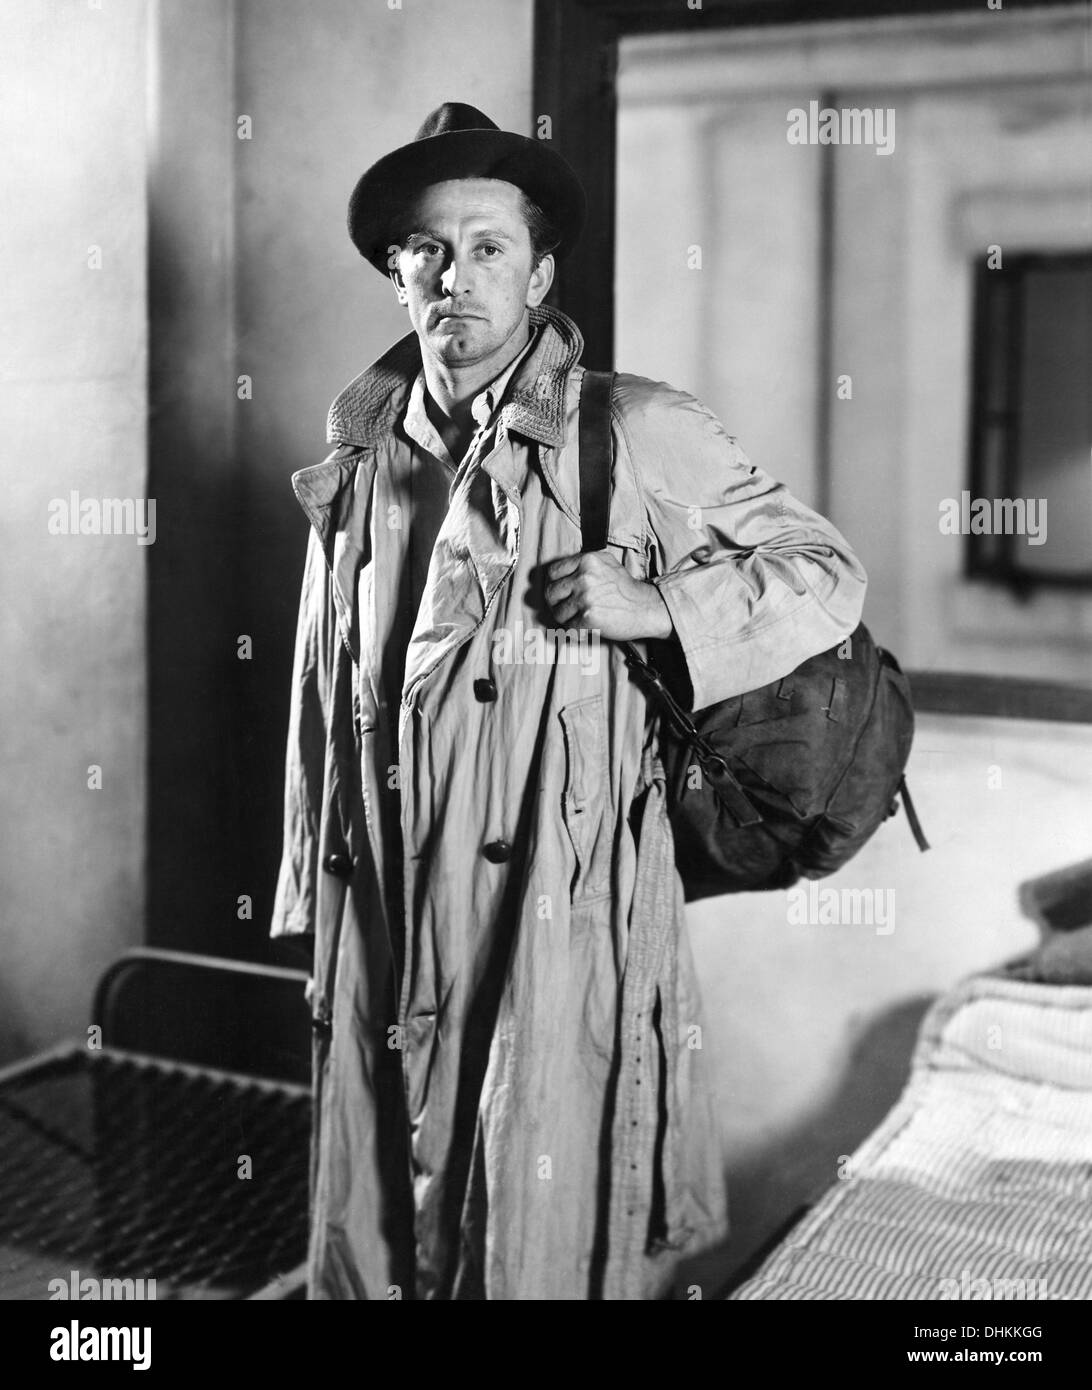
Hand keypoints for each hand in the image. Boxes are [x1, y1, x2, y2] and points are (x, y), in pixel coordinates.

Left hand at [543, 550, 673, 640]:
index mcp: (587, 560)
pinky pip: (568, 627)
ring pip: (557, 612)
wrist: (646, 607)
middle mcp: (584, 577)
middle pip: (551, 592)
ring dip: (565, 618)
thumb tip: (559, 573)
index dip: (555, 584)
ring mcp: (585, 598)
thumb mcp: (606, 563)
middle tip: (566, 608)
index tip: (561, 592)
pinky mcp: (588, 617)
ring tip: (578, 617)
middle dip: (556, 603)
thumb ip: (583, 563)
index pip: (553, 572)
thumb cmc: (625, 588)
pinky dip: (575, 630)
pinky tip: (585, 626)